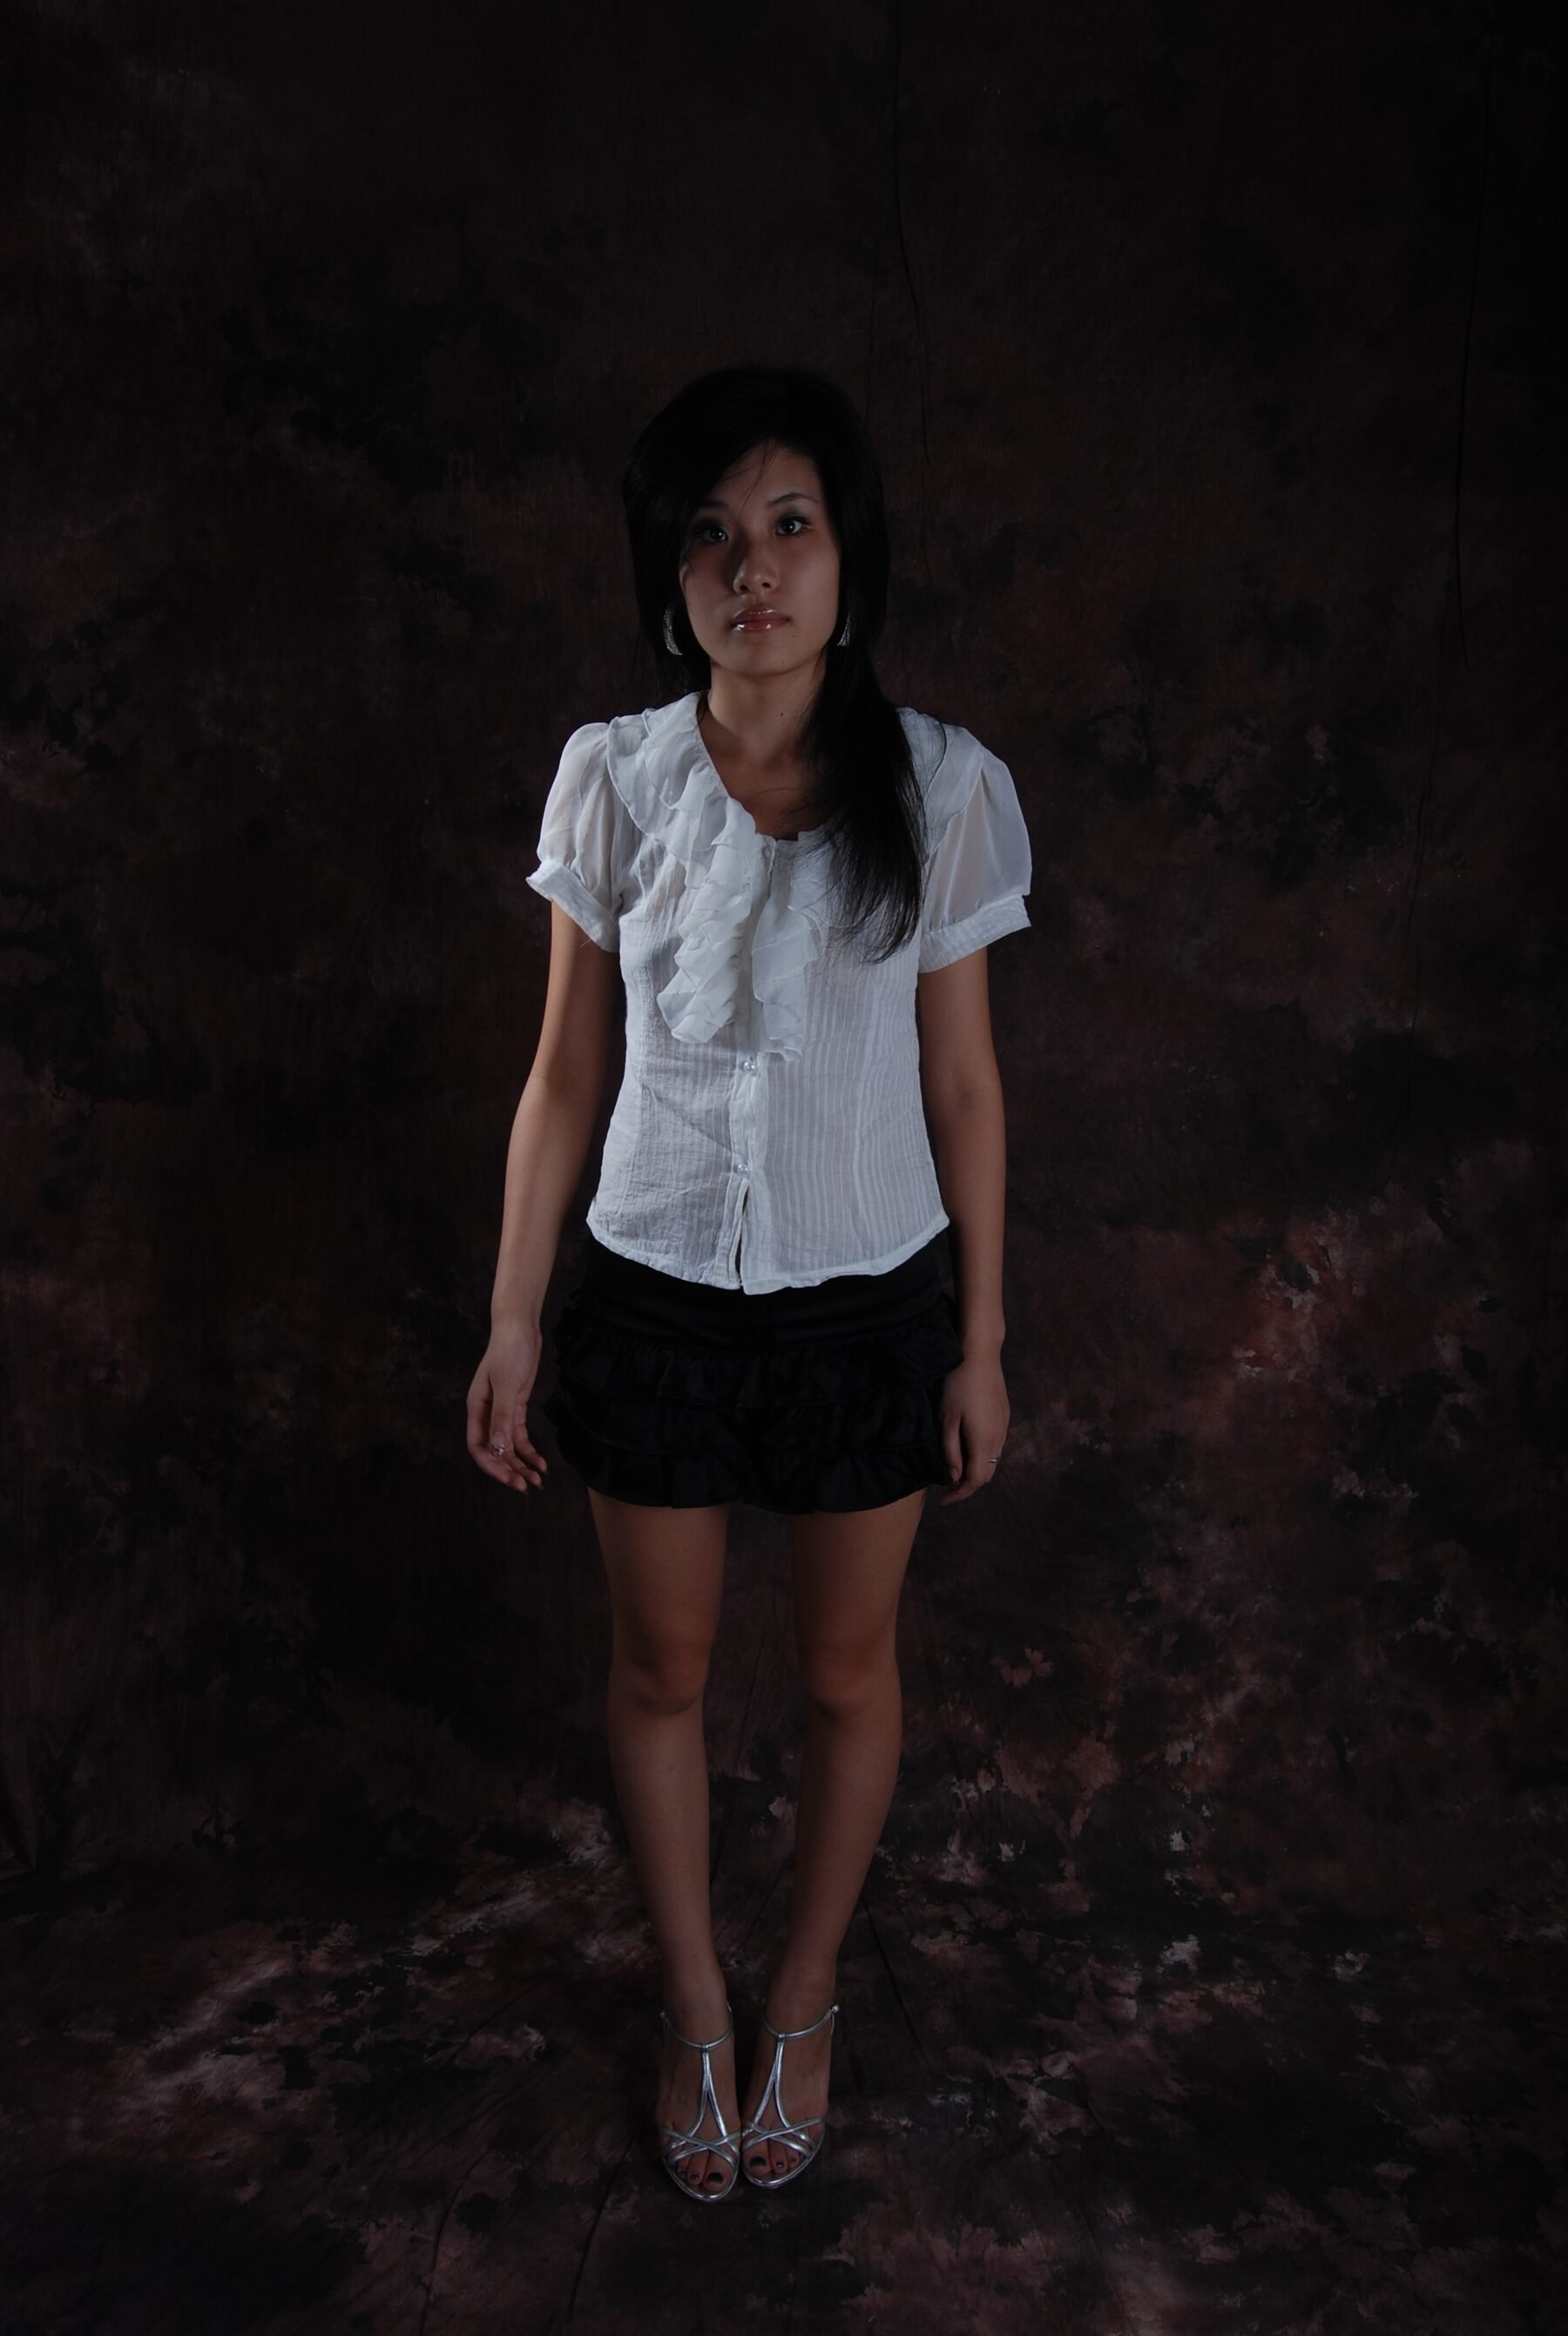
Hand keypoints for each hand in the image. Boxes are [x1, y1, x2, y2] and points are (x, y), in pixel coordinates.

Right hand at [466, 1321, 550, 1493]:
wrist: (520, 1328)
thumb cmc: (509, 1351)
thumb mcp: (506, 1384)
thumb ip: (502, 1417)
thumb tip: (498, 1449)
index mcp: (477, 1409)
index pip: (478, 1447)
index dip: (493, 1466)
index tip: (510, 1480)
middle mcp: (486, 1414)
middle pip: (495, 1451)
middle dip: (509, 1470)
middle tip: (527, 1487)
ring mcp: (501, 1411)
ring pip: (508, 1446)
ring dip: (521, 1464)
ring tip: (537, 1481)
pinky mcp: (516, 1407)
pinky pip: (520, 1436)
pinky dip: (529, 1450)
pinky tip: (541, 1463)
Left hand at [935, 1353, 1008, 1503]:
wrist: (979, 1355)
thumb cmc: (958, 1385)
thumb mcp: (947, 1420)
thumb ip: (951, 1451)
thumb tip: (953, 1477)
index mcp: (984, 1442)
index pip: (976, 1481)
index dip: (959, 1494)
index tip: (942, 1499)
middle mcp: (999, 1438)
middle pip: (987, 1474)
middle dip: (967, 1484)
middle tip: (946, 1484)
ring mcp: (1004, 1427)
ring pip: (993, 1460)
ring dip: (976, 1469)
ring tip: (955, 1466)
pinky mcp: (1005, 1417)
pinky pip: (996, 1446)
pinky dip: (982, 1455)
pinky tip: (968, 1446)